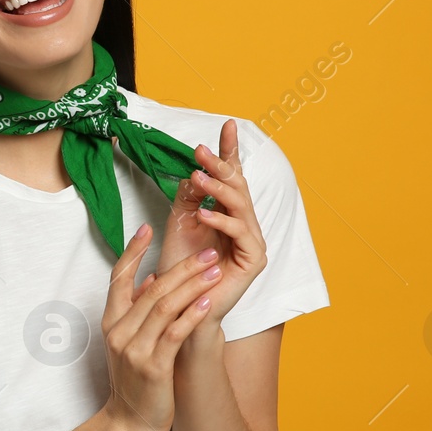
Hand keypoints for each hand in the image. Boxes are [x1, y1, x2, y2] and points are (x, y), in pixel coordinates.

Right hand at [98, 224, 222, 430]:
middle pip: (151, 288)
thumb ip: (137, 310)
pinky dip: (192, 314)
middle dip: (182, 267)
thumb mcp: (129, 341)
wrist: (129, 423)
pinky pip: (174, 333)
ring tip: (215, 270)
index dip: (132, 251)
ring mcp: (133, 349)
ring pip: (164, 307)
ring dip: (192, 285)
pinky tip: (209, 302)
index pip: (118, 276)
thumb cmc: (134, 380)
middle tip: (207, 251)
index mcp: (111, 321)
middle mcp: (118, 331)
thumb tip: (152, 279)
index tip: (147, 227)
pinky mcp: (153, 366)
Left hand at [151, 119, 267, 333]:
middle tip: (200, 151)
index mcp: (227, 211)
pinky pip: (241, 233)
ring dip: (219, 190)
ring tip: (198, 178)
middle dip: (220, 165)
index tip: (227, 125)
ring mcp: (251, 240)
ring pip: (241, 206)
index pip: (230, 175)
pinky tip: (204, 214)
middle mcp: (243, 222)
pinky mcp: (254, 259)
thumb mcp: (178, 222)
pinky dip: (222, 221)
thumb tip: (195, 171)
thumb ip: (187, 197)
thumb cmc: (179, 266)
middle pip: (237, 186)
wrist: (179, 305)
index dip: (229, 151)